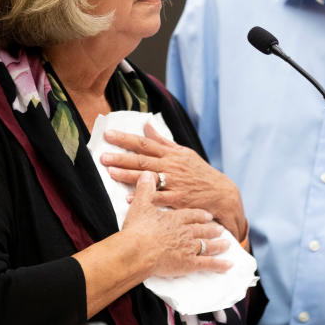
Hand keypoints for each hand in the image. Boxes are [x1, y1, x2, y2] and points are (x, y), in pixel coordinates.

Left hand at [100, 124, 248, 240]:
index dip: (126, 139)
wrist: (221, 193)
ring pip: (148, 177)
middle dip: (121, 157)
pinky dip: (144, 197)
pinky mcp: (178, 200)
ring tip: (110, 171)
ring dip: (128, 174)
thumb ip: (163, 140)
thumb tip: (146, 125)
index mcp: (171, 154)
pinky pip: (158, 198)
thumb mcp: (184, 153)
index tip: (109, 135)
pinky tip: (129, 197)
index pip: (145, 143)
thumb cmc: (200, 172)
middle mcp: (171, 166)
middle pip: (143, 160)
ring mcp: (174, 183)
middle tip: (103, 155)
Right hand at [122, 172, 230, 276]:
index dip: (201, 215)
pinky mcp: (189, 263)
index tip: (208, 216)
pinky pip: (208, 264)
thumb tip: (146, 174)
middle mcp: (186, 231)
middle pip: (203, 229)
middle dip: (213, 229)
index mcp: (176, 218)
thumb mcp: (141, 205)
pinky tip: (228, 265)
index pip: (192, 215)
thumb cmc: (138, 230)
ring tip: (226, 244)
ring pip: (208, 245)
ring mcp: (189, 247)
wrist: (138, 250)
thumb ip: (145, 190)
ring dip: (218, 245)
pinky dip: (219, 265)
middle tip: (221, 229)